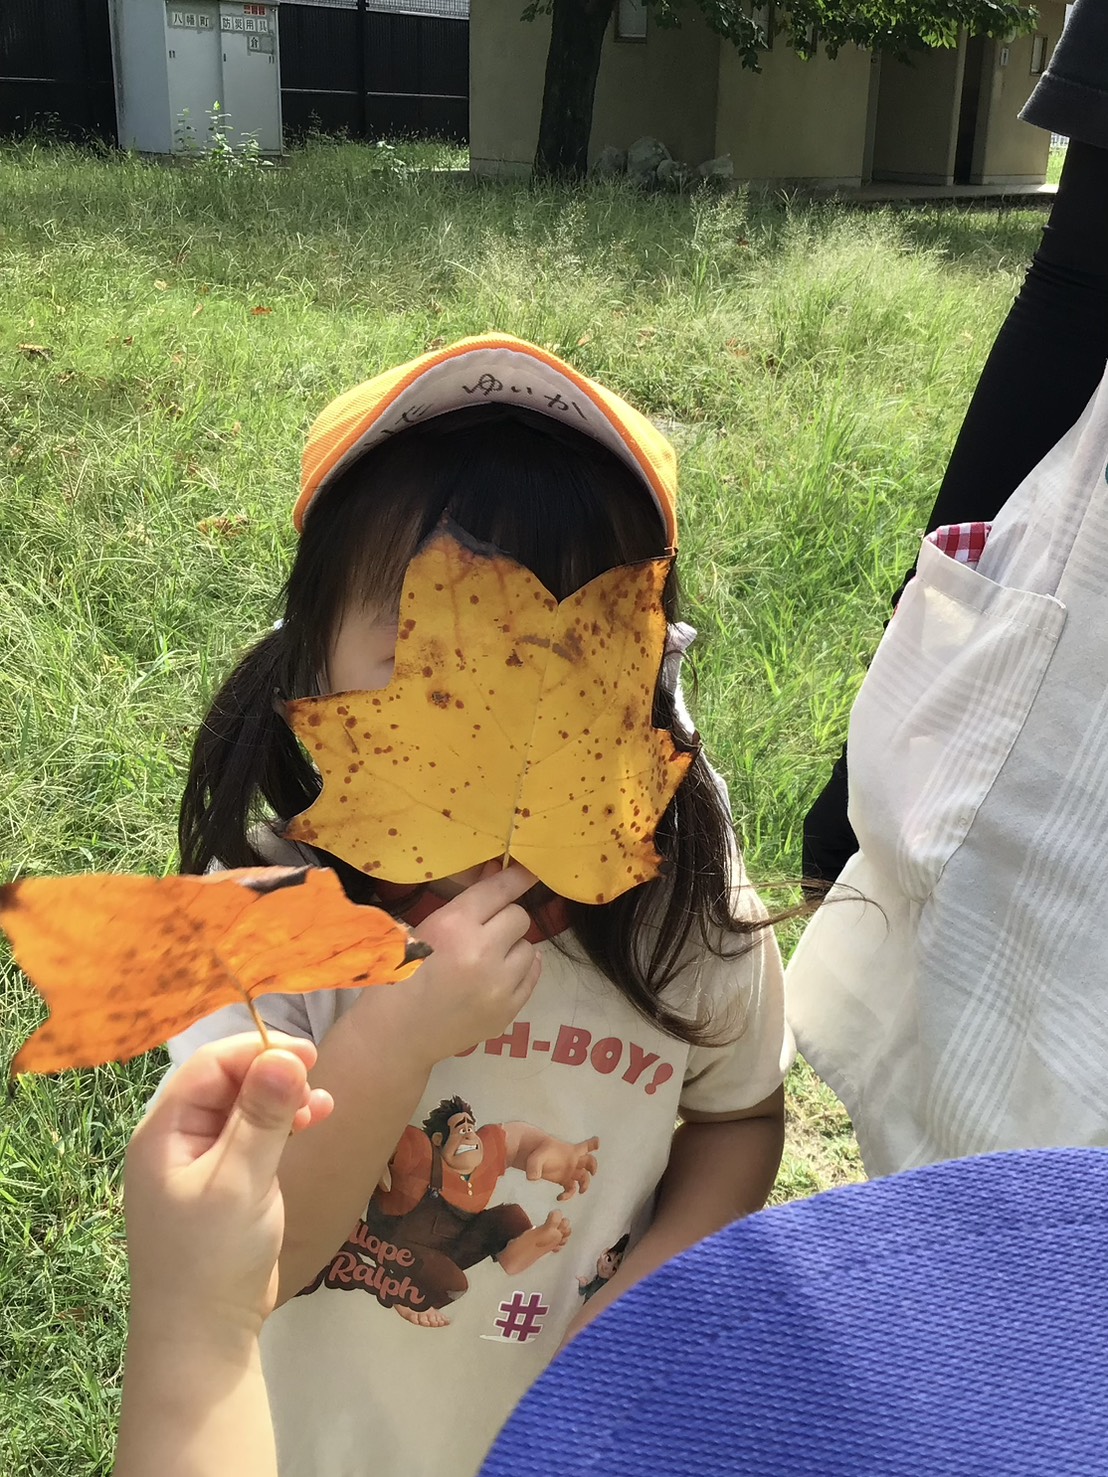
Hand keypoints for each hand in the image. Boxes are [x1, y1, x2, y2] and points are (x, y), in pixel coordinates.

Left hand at [125, 1034, 332, 1347]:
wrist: (202, 1341)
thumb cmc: (213, 1258)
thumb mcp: (241, 1181)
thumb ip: (262, 1117)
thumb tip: (285, 1055)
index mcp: (163, 1132)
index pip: (210, 1066)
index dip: (258, 1051)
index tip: (309, 1055)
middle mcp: (176, 1141)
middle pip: (226, 1083)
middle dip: (273, 1075)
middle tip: (318, 1082)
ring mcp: (199, 1165)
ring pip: (242, 1109)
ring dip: (282, 1100)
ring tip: (323, 1107)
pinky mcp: (223, 1187)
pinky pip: (251, 1138)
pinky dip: (281, 1127)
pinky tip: (313, 1123)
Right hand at [370, 862, 540, 1067]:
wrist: (396, 1034)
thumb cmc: (400, 975)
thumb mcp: (424, 930)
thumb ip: (464, 904)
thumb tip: (497, 871)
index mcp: (453, 926)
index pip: (499, 890)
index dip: (517, 877)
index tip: (529, 871)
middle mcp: (481, 952)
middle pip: (519, 917)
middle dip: (504, 920)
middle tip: (486, 931)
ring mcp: (498, 985)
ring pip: (529, 946)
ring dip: (511, 948)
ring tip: (487, 960)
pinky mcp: (508, 1010)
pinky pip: (532, 974)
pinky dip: (518, 971)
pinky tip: (497, 976)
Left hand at [525, 1135, 599, 1200]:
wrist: (530, 1152)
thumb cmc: (536, 1152)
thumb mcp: (536, 1157)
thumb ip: (534, 1167)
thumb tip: (532, 1178)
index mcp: (571, 1152)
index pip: (586, 1146)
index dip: (593, 1144)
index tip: (597, 1143)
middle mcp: (573, 1161)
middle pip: (589, 1162)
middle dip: (593, 1167)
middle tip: (591, 1172)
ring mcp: (568, 1171)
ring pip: (583, 1178)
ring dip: (584, 1185)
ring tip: (580, 1191)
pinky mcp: (562, 1179)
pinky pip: (571, 1189)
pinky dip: (567, 1195)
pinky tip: (558, 1198)